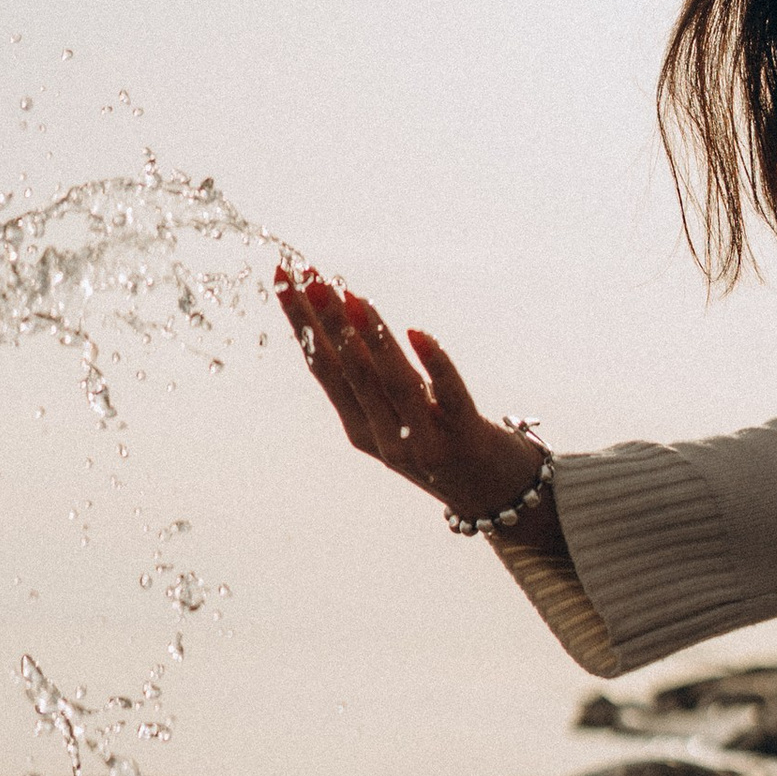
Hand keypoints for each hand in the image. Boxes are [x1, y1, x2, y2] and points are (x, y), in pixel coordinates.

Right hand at [274, 267, 545, 530]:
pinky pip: (449, 396)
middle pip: (351, 372)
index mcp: (359, 428)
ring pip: (393, 383)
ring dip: (371, 339)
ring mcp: (424, 442)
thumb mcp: (392, 416)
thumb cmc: (436, 443)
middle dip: (327, 324)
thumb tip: (343, 317)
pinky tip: (418, 333)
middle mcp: (384, 438)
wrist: (492, 496)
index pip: (324, 369)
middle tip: (308, 279)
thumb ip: (369, 380)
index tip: (284, 281)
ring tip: (352, 297)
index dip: (302, 326)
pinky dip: (434, 364)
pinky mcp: (466, 438)